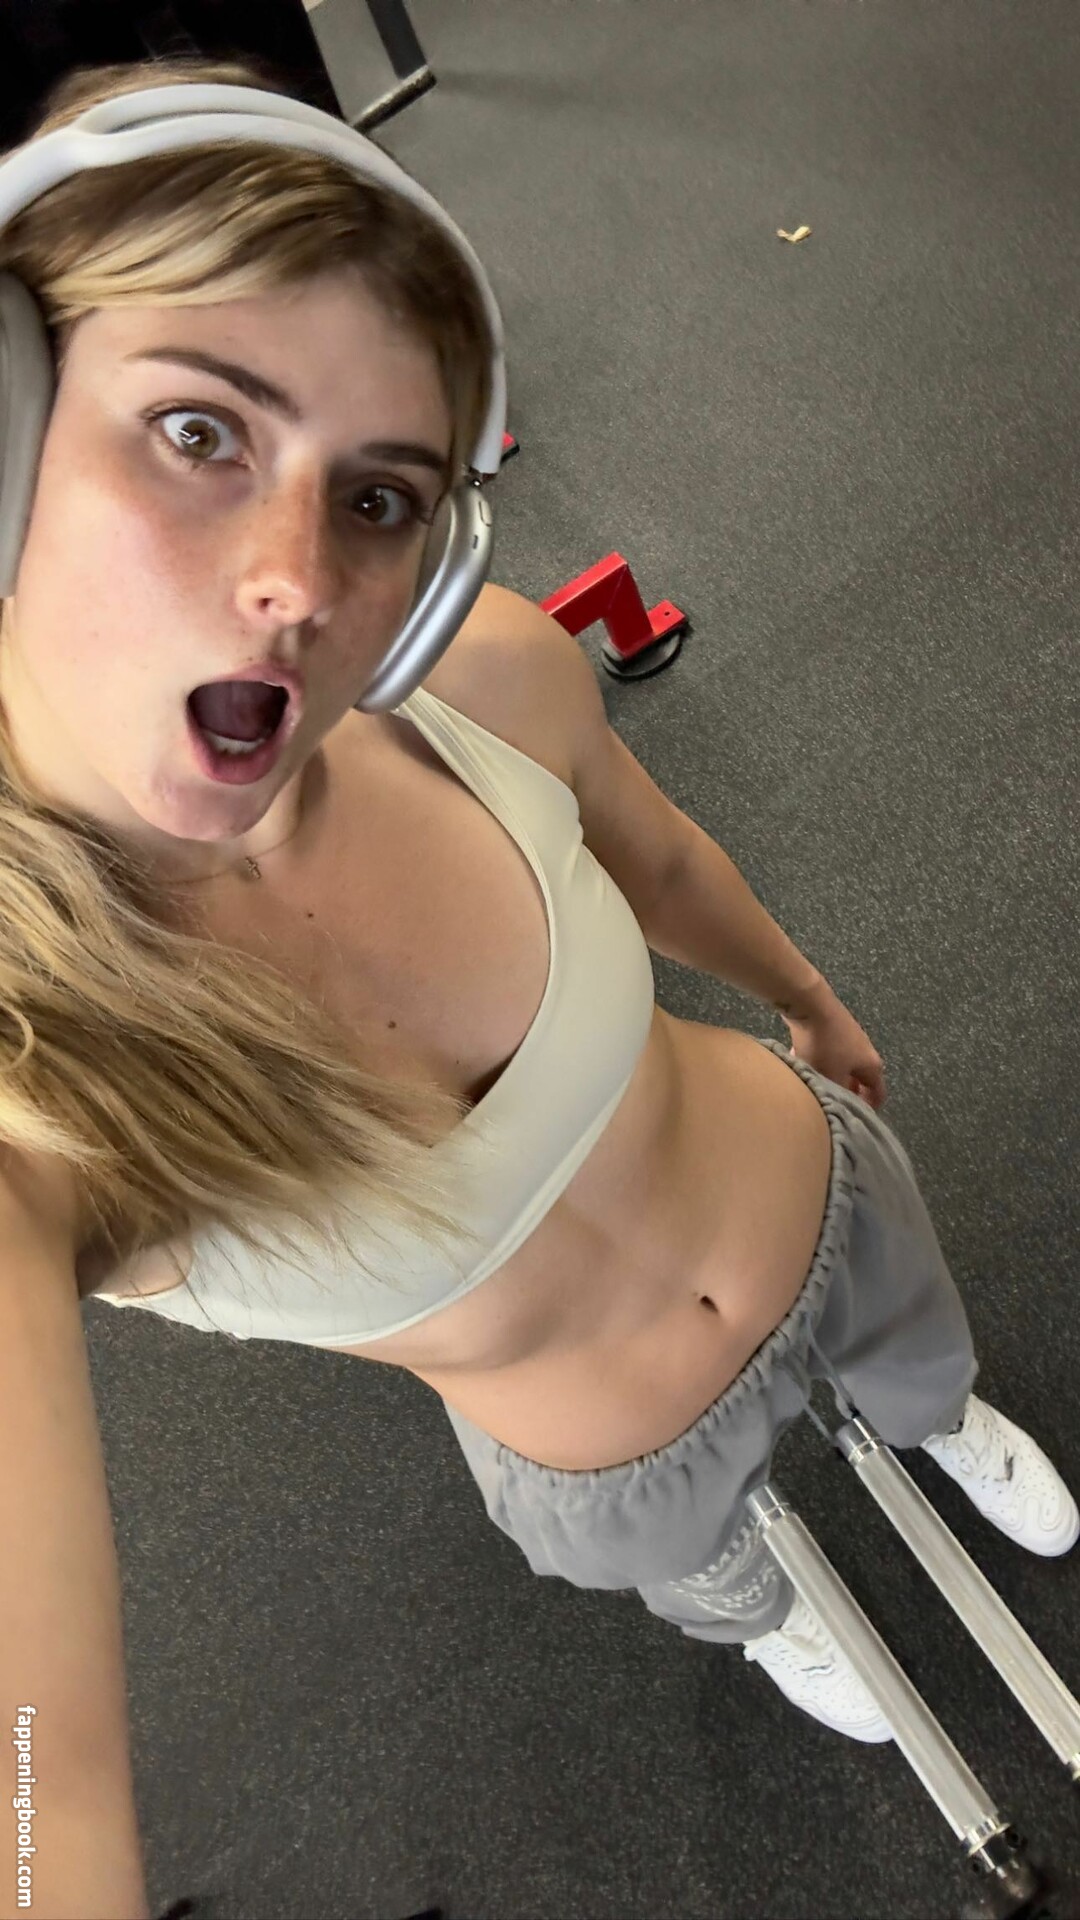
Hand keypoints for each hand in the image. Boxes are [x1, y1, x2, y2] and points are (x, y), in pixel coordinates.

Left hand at [780, 981, 886, 1110]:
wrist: (810, 1005)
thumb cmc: (823, 1046)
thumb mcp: (830, 1077)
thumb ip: (838, 1095)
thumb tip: (840, 1106)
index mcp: (872, 1066)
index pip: (878, 1094)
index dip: (868, 1109)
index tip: (852, 1118)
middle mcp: (866, 1051)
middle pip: (859, 1080)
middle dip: (844, 1093)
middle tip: (827, 1102)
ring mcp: (851, 1037)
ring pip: (841, 1066)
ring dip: (828, 1076)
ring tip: (811, 1083)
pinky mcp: (834, 1027)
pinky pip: (829, 1052)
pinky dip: (819, 1060)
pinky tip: (800, 1062)